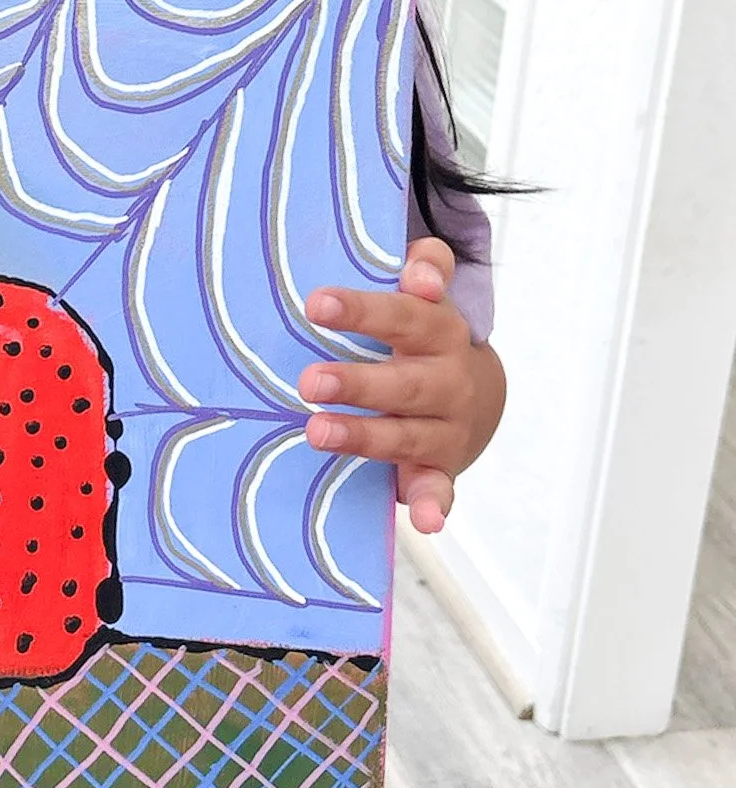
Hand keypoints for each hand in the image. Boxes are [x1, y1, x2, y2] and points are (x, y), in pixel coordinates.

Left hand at [297, 237, 505, 534]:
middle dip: (356, 382)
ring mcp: (448, 428)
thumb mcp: (424, 297)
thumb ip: (423, 269)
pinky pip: (440, 488)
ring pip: (407, 435)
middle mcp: (448, 380)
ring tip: (318, 432)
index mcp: (439, 330)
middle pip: (404, 381)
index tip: (317, 304)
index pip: (403, 313)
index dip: (365, 309)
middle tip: (308, 380)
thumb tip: (420, 268)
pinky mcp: (442, 468)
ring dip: (365, 437)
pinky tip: (425, 519)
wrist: (478, 394)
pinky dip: (433, 503)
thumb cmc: (425, 337)